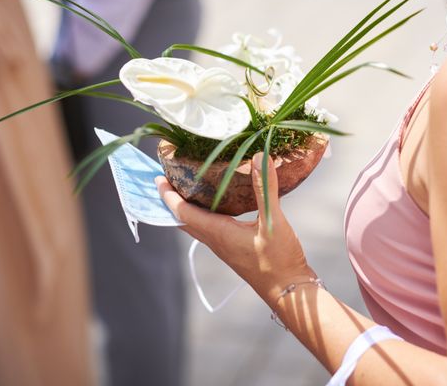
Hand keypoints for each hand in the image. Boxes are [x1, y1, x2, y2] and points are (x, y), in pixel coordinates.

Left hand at [155, 153, 315, 307]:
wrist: (289, 290)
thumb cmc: (279, 260)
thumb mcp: (273, 222)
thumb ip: (265, 189)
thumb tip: (258, 157)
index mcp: (219, 233)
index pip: (183, 213)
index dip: (168, 196)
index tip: (158, 178)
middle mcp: (216, 241)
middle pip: (183, 220)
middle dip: (171, 201)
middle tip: (165, 180)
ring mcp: (224, 247)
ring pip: (196, 226)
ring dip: (185, 209)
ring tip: (185, 188)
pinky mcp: (233, 249)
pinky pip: (209, 229)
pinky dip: (203, 215)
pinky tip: (216, 205)